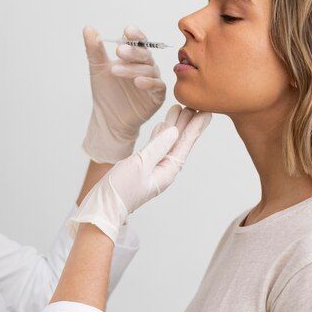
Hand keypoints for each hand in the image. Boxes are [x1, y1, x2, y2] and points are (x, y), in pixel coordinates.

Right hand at [69, 105, 211, 241]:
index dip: (196, 127)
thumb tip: (174, 131)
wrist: (103, 206)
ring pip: (167, 142)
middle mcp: (164, 169)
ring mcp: (153, 168)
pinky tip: (163, 126)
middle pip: (179, 142)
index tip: (207, 112)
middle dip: (188, 123)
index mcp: (167, 170)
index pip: (185, 144)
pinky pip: (155, 146)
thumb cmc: (120, 190)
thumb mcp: (140, 165)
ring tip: (181, 109)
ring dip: (174, 126)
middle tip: (198, 104)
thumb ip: (157, 146)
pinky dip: (160, 135)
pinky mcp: (142, 167)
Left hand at [82, 25, 166, 163]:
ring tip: (115, 70)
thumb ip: (94, 49)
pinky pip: (158, 86)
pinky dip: (149, 83)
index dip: (135, 35)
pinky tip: (137, 81)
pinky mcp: (157, 96)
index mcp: (134, 57)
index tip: (127, 31)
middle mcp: (146, 67)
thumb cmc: (106, 93)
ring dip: (133, 68)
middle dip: (133, 51)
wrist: (108, 118)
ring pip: (149, 69)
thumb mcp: (97, 69)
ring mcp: (153, 81)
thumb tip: (88, 28)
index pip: (139, 42)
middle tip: (119, 51)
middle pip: (145, 54)